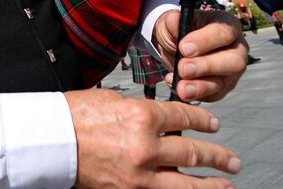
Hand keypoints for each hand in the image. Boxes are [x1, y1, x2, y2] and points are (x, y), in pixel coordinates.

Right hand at [66, 89, 239, 187]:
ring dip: (212, 184)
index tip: (214, 125)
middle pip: (193, 152)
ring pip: (187, 182)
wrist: (51, 140)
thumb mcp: (113, 101)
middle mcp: (146, 146)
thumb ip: (143, 111)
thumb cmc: (76, 115)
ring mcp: (139, 175)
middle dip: (217, 156)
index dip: (204, 122)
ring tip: (227, 183)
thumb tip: (166, 121)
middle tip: (231, 159)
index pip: (185, 117)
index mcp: (141, 116)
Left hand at [154, 9, 247, 102]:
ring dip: (201, 86)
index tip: (184, 48)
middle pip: (234, 61)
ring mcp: (232, 70)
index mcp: (227, 25)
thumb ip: (174, 21)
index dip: (205, 41)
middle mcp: (236, 48)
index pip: (224, 32)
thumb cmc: (179, 30)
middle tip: (183, 68)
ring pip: (224, 82)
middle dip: (206, 66)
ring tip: (181, 87)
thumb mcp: (173, 22)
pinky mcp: (224, 87)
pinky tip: (179, 87)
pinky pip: (214, 95)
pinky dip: (196, 94)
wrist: (174, 47)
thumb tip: (174, 20)